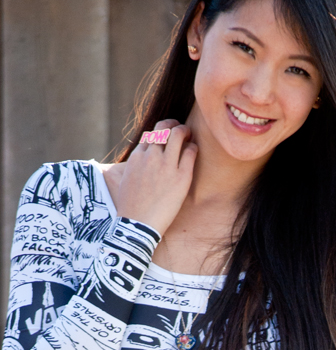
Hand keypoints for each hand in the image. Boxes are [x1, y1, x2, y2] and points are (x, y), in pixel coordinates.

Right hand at [116, 119, 197, 235]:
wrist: (138, 224)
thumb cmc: (132, 208)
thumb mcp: (127, 180)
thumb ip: (135, 167)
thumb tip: (140, 163)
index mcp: (136, 157)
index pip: (150, 134)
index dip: (160, 132)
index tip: (166, 135)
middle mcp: (151, 157)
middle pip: (163, 128)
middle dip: (173, 125)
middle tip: (181, 130)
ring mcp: (166, 165)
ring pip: (178, 134)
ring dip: (185, 131)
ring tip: (190, 136)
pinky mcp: (181, 176)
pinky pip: (190, 152)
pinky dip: (193, 148)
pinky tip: (194, 151)